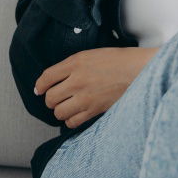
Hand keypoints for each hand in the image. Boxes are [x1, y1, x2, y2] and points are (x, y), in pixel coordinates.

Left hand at [34, 47, 158, 128]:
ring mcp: (85, 97)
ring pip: (58, 112)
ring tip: (66, 107)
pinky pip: (72, 122)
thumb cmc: (117, 60)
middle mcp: (77, 80)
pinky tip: (76, 115)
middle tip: (56, 98)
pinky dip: (70, 121)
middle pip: (50, 97)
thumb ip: (72, 65)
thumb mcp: (90, 54)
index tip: (39, 89)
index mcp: (75, 63)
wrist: (138, 70)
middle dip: (50, 99)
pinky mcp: (94, 110)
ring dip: (60, 111)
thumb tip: (54, 78)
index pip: (46, 77)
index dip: (40, 85)